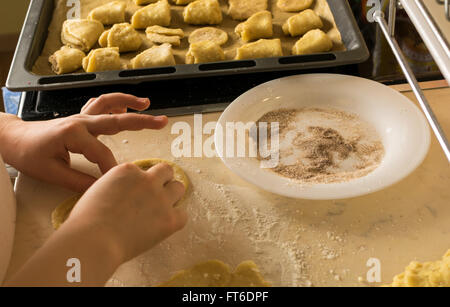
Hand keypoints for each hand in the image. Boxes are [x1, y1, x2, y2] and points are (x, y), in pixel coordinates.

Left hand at [1, 94, 167, 191]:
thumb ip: (79, 183)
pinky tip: (125, 107)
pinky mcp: (80, 117)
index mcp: (74, 134)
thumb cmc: (28, 155)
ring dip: (128, 101)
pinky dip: (115, 102)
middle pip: (116, 119)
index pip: (102, 153)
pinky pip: (100, 104)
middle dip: (141, 121)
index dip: (112, 169)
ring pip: (108, 102)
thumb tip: (103, 191)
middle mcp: (80, 121)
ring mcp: (81, 116)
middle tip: (162, 121)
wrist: (13, 139)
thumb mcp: (51, 173)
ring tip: (146, 103)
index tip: (120, 183)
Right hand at [66, 162, 187, 262]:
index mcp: (127, 171)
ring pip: (179, 187)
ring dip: (172, 196)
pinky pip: (183, 215)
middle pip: (166, 171)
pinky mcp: (170, 219)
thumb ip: (115, 186)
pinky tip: (165, 226)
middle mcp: (147, 180)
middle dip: (161, 181)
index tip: (136, 192)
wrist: (93, 241)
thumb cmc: (86, 222)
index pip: (143, 170)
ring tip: (162, 209)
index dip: (140, 181)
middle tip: (154, 195)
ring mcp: (160, 199)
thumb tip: (122, 194)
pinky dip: (176, 219)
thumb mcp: (97, 191)